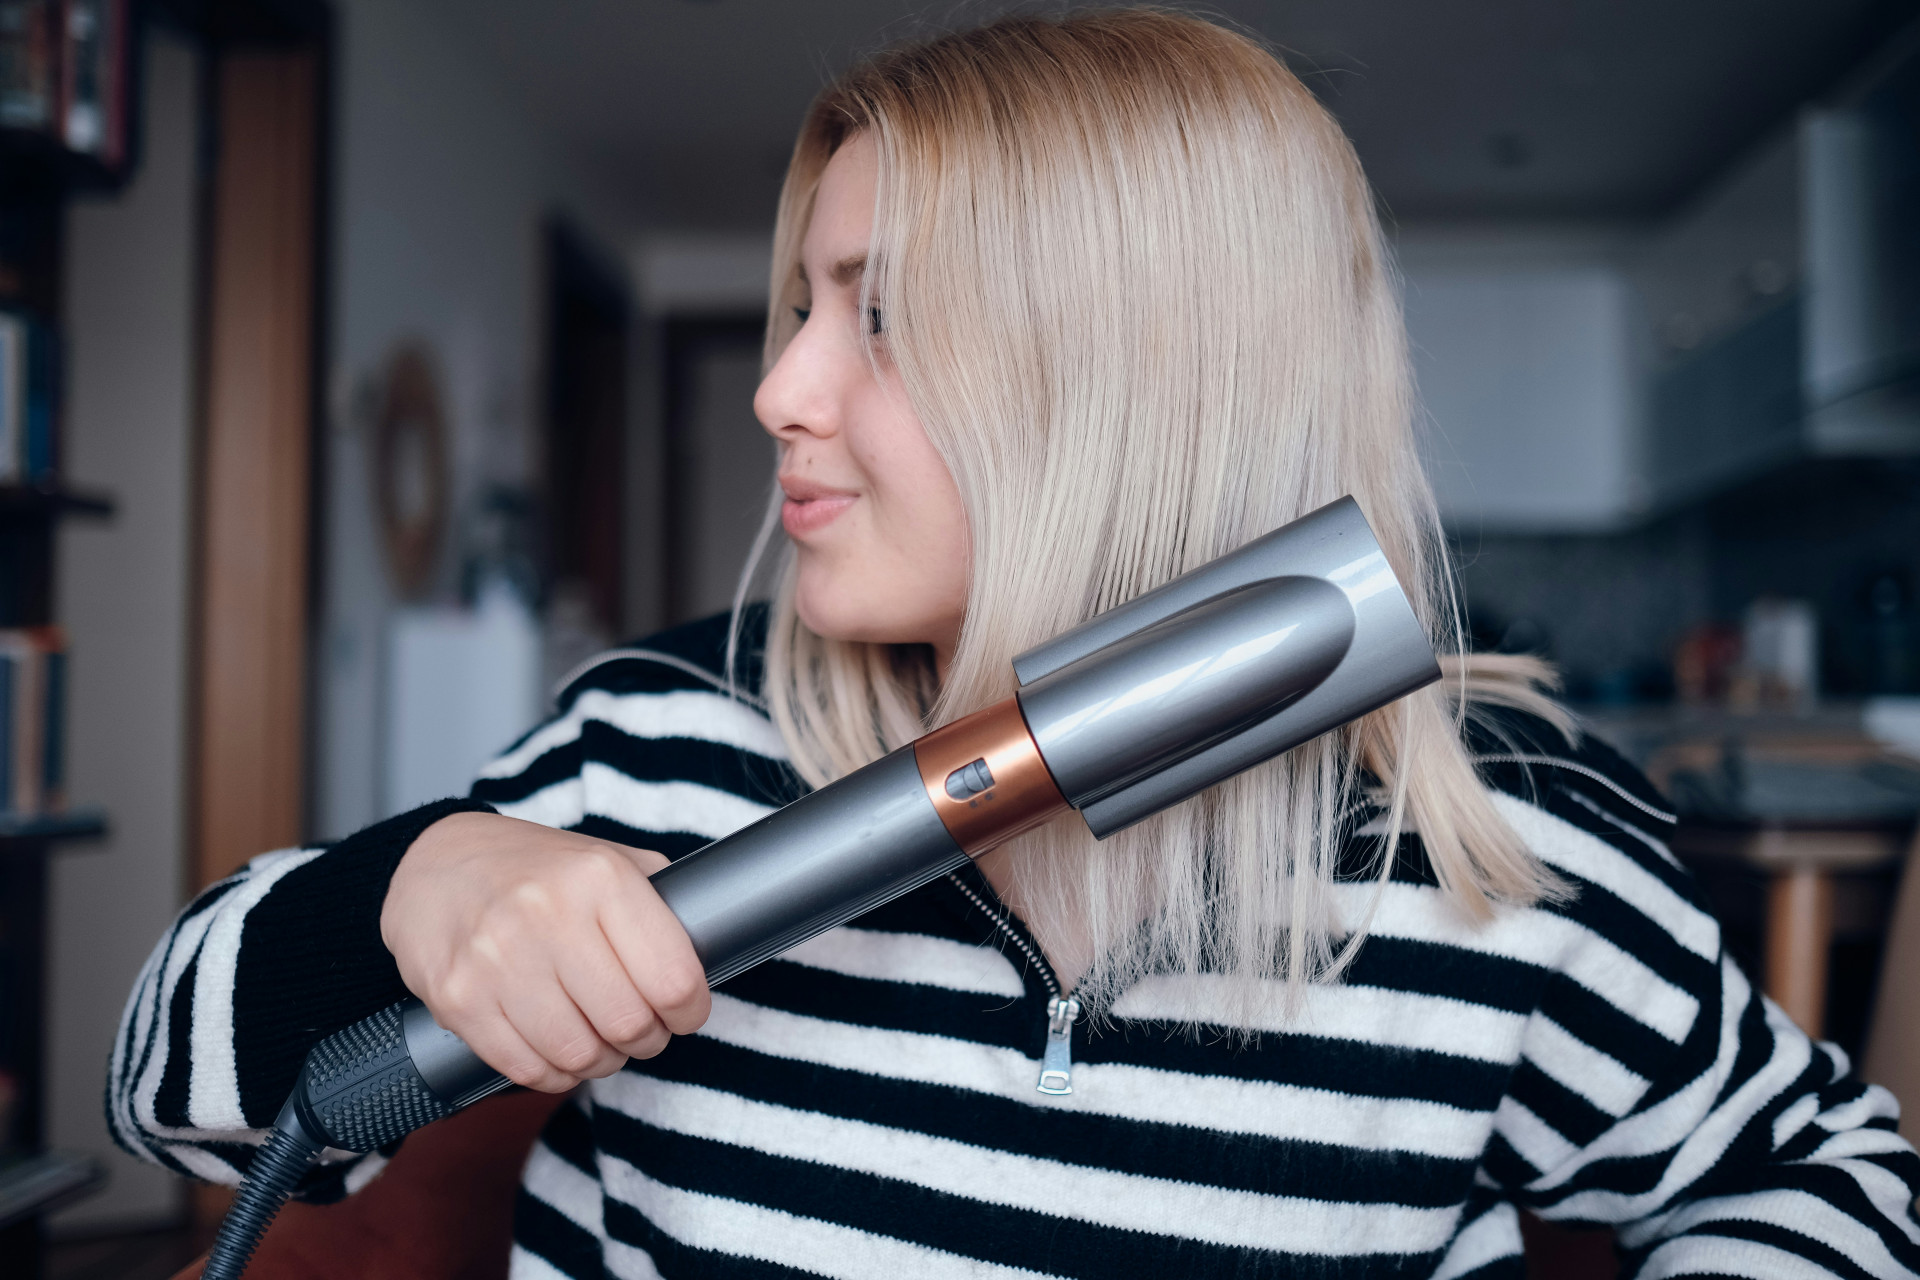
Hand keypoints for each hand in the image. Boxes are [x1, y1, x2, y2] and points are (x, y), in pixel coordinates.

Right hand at [381, 811, 710, 1091]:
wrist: (435, 866)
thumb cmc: (537, 871)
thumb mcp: (607, 860)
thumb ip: (662, 900)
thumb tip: (717, 945)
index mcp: (599, 877)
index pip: (674, 978)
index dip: (691, 1010)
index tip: (686, 1011)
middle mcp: (547, 913)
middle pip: (629, 1024)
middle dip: (647, 1039)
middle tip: (642, 1030)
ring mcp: (496, 959)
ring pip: (578, 1055)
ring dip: (601, 1061)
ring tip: (600, 1041)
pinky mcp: (458, 999)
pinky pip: (526, 1070)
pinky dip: (554, 1074)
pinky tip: (558, 1051)